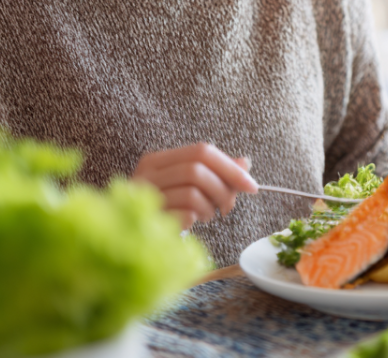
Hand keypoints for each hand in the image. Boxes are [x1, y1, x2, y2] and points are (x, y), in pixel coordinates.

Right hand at [132, 143, 258, 229]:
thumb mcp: (192, 186)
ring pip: (192, 193)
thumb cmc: (168, 208)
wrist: (136, 236)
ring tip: (207, 215)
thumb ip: (217, 173)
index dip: (230, 168)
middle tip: (228, 206)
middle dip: (223, 189)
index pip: (202, 151)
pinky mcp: (148, 219)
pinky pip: (184, 215)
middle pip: (197, 169)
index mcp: (158, 159)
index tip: (251, 186)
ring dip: (210, 207)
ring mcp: (145, 197)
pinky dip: (196, 219)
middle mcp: (147, 173)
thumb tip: (245, 163)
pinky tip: (192, 222)